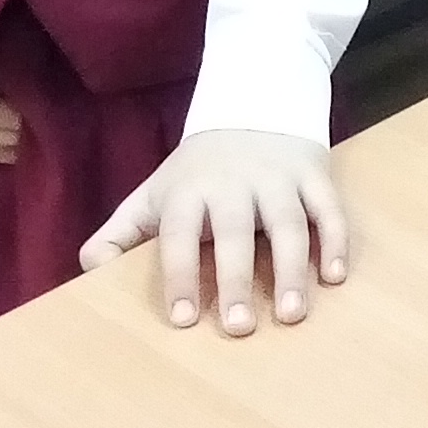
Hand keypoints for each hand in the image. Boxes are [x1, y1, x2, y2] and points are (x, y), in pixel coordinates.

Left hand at [81, 128, 351, 333]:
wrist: (256, 100)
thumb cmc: (198, 169)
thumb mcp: (153, 193)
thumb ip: (119, 233)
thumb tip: (91, 273)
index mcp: (189, 192)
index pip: (180, 235)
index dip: (180, 275)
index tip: (182, 319)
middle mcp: (234, 184)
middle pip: (236, 233)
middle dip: (237, 279)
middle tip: (239, 327)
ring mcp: (278, 179)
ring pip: (289, 224)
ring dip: (294, 270)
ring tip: (292, 315)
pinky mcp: (315, 174)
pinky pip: (330, 208)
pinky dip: (336, 241)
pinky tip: (335, 277)